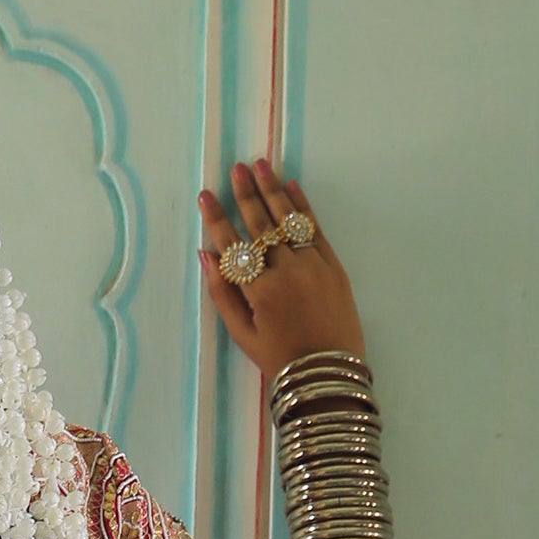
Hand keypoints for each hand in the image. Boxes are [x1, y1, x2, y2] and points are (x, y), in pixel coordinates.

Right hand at [197, 160, 365, 375]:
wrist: (328, 373)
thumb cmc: (279, 360)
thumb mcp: (242, 335)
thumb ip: (223, 294)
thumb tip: (207, 256)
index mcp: (259, 290)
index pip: (232, 245)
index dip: (217, 219)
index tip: (205, 196)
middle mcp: (285, 270)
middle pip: (260, 224)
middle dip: (245, 193)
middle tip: (235, 168)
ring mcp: (312, 264)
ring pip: (288, 219)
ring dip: (272, 190)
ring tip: (260, 165)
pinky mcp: (332, 264)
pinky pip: (314, 228)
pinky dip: (302, 206)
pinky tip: (291, 186)